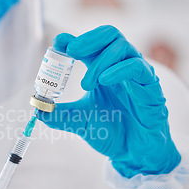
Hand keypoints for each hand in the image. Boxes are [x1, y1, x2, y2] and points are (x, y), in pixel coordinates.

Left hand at [37, 25, 180, 177]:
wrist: (132, 154)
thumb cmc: (110, 132)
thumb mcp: (79, 121)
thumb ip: (58, 114)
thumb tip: (36, 109)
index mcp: (103, 70)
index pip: (91, 45)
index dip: (74, 41)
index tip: (58, 43)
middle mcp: (121, 68)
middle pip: (110, 35)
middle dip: (89, 39)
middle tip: (71, 51)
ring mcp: (137, 76)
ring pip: (123, 48)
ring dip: (100, 61)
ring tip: (86, 84)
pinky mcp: (151, 88)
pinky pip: (138, 68)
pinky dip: (119, 70)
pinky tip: (104, 81)